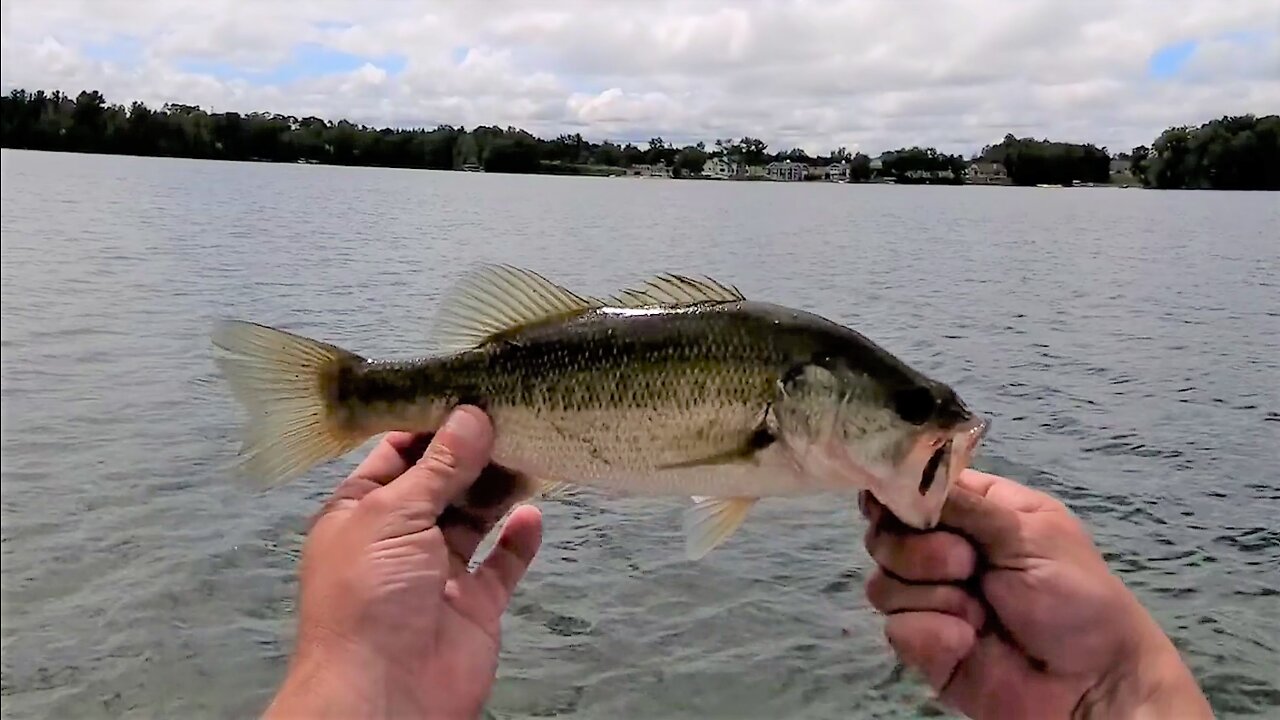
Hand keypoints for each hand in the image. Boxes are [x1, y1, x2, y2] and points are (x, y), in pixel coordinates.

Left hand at [264, 406, 542, 719]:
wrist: (385, 692)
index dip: (432, 424)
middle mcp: (398, 538)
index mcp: (360, 512)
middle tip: (514, 413)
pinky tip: (534, 513)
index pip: (397, 455)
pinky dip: (520, 538)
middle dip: (474, 452)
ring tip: (532, 449)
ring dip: (500, 488)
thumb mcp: (395, 514)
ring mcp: (438, 572)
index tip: (472, 391)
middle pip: (442, 482)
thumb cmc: (369, 597)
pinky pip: (502, 563)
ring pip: (475, 518)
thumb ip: (439, 465)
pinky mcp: (474, 603)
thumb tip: (472, 414)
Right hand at [860, 469, 1211, 719]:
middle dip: (919, 550)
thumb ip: (963, 504)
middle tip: (967, 564)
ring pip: (883, 582)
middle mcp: (945, 550)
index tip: (891, 501)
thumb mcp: (1030, 534)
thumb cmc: (1076, 598)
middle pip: (885, 534)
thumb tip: (901, 473)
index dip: (898, 494)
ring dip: (933, 595)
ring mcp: (932, 599)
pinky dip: (933, 633)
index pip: (914, 490)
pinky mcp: (925, 644)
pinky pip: (897, 627)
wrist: (1091, 686)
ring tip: (979, 612)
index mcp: (975, 512)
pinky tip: (969, 642)